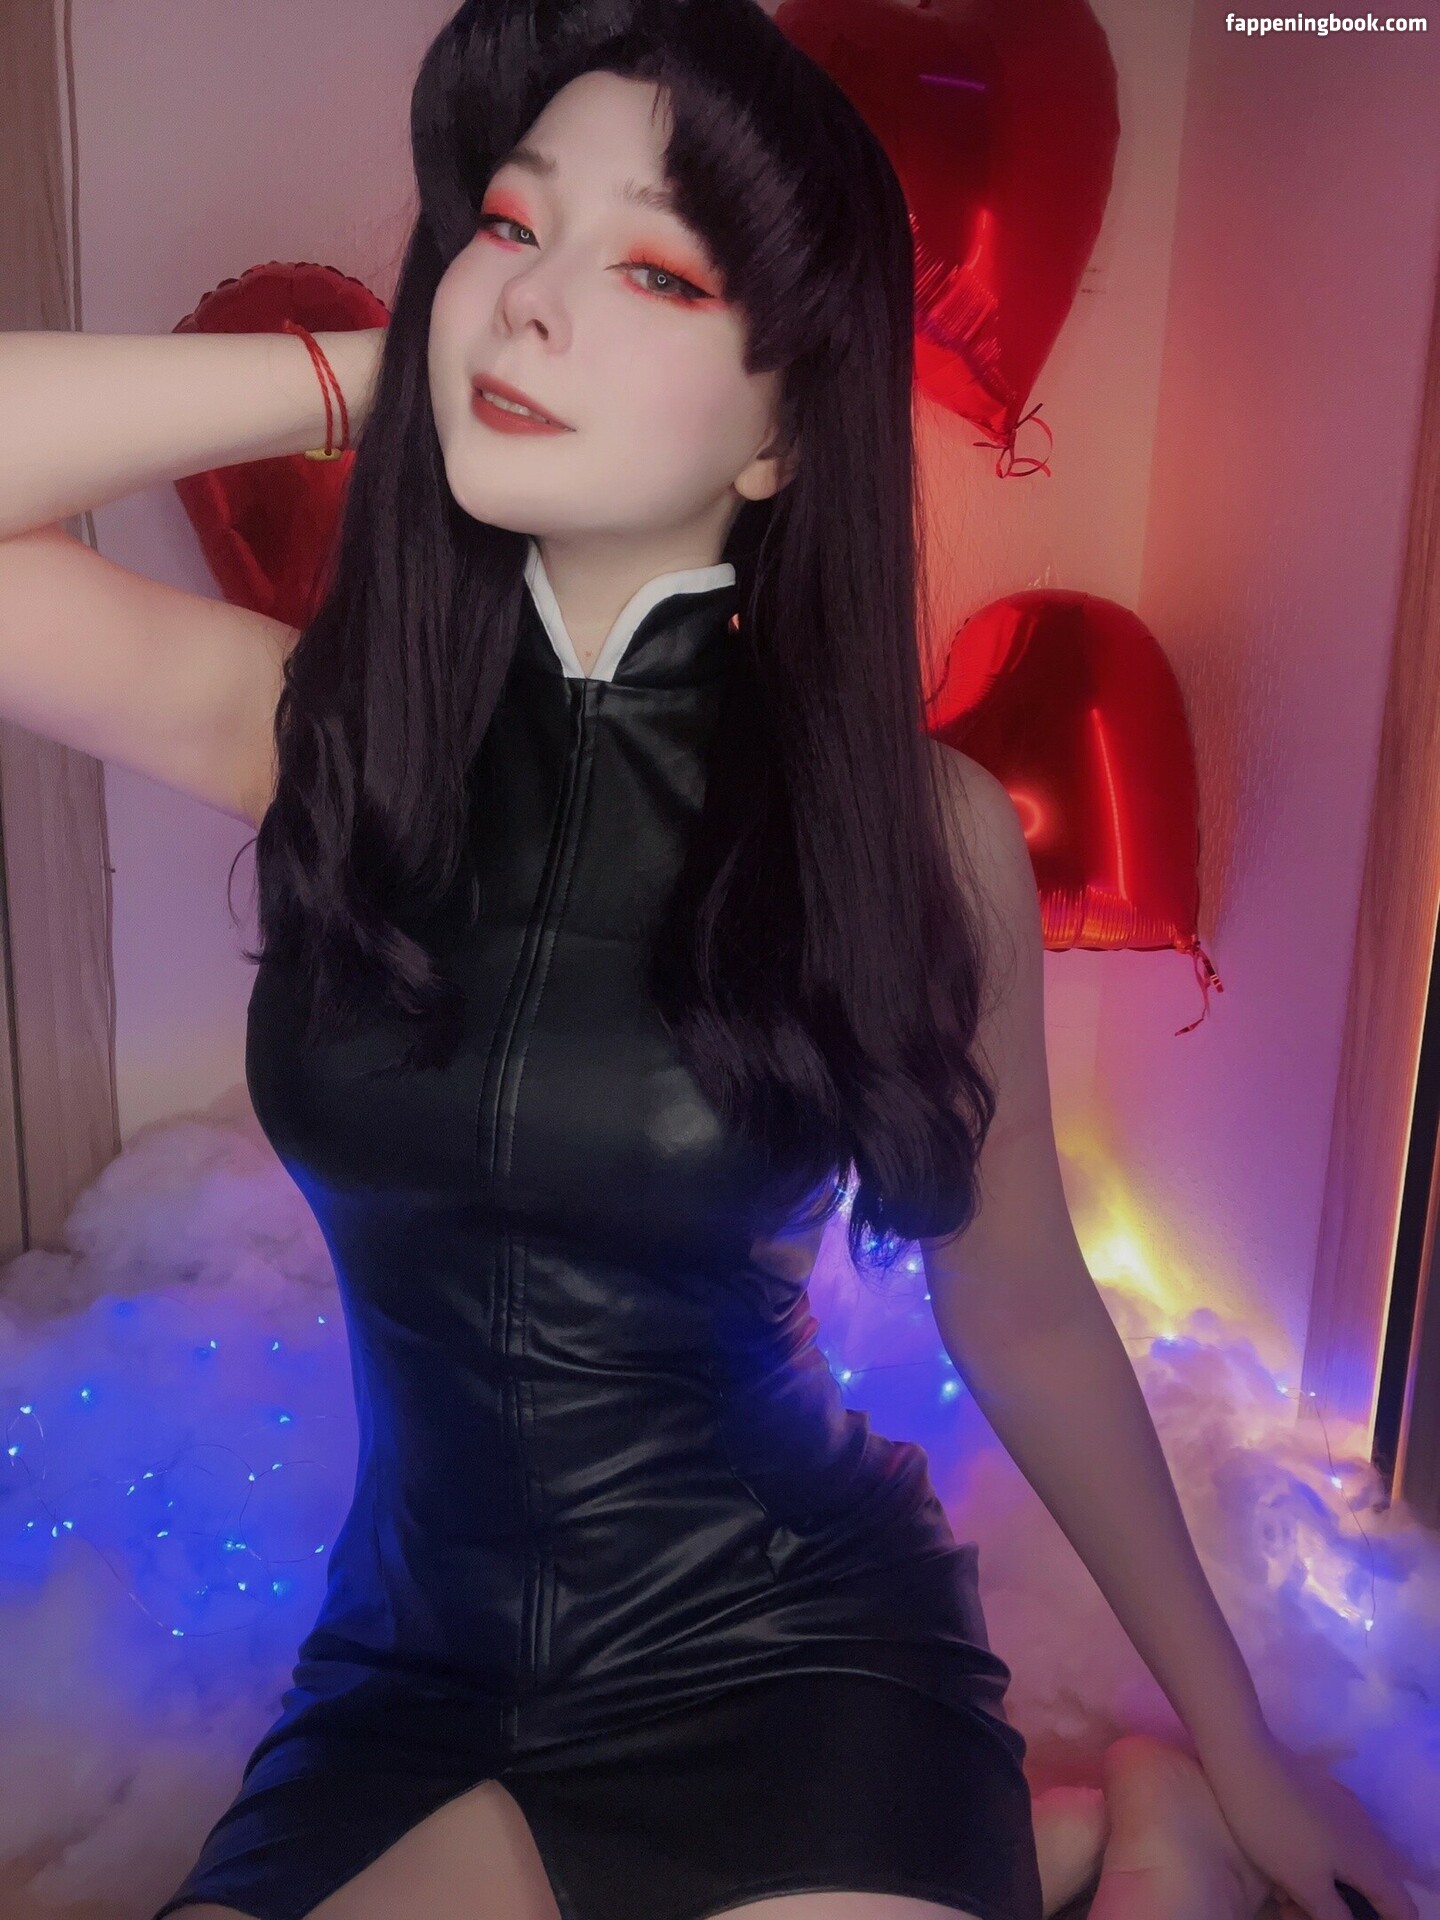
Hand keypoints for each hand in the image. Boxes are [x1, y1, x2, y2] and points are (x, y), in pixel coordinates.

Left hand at [1195, 1725, 1417, 1919]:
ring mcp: (1346, 1812)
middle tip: (1297, 1913)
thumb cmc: (1275, 1827)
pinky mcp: (1322, 1797)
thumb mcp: (1305, 1884)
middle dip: (1341, 1909)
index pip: (1402, 1908)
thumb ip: (1336, 1916)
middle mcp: (1368, 1836)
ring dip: (1322, 1888)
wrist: (1244, 1758)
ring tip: (1281, 1895)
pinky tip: (1279, 1864)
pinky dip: (1313, 1861)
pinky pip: (1329, 1842)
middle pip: (1370, 1890)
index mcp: (1372, 1862)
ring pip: (1345, 1866)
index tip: (1343, 1919)